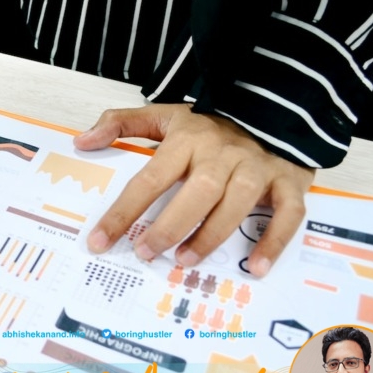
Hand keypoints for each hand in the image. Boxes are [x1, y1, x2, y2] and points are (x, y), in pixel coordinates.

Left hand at [75, 104, 312, 276]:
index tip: (99, 241)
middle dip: (170, 226)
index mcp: (188, 139)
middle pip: (197, 192)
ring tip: (185, 261)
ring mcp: (258, 167)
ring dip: (212, 235)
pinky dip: (274, 241)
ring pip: (237, 203)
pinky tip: (256, 267)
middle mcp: (223, 154)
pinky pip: (288, 214)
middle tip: (146, 253)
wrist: (272, 105)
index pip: (149, 178)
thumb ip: (121, 124)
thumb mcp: (164, 115)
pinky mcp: (289, 180)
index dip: (123, 212)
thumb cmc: (210, 123)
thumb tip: (82, 142)